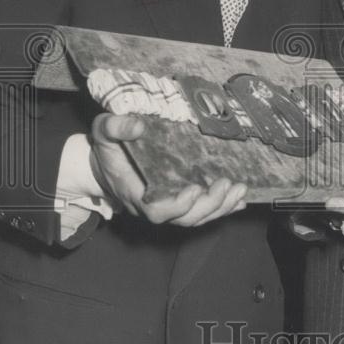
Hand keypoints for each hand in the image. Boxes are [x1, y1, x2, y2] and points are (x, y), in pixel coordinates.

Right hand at [89, 113, 246, 226]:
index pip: (157, 212)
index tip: (194, 188)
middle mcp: (153, 206)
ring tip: (240, 189)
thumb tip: (137, 125)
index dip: (177, 205)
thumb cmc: (107, 148)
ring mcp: (168, 206)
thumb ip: (114, 127)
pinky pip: (203, 211)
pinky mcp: (179, 201)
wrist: (104, 164)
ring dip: (221, 206)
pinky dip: (223, 207)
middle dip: (209, 205)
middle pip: (185, 218)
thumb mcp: (103, 131)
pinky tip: (239, 198)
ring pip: (197, 217)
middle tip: (227, 185)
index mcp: (134, 193)